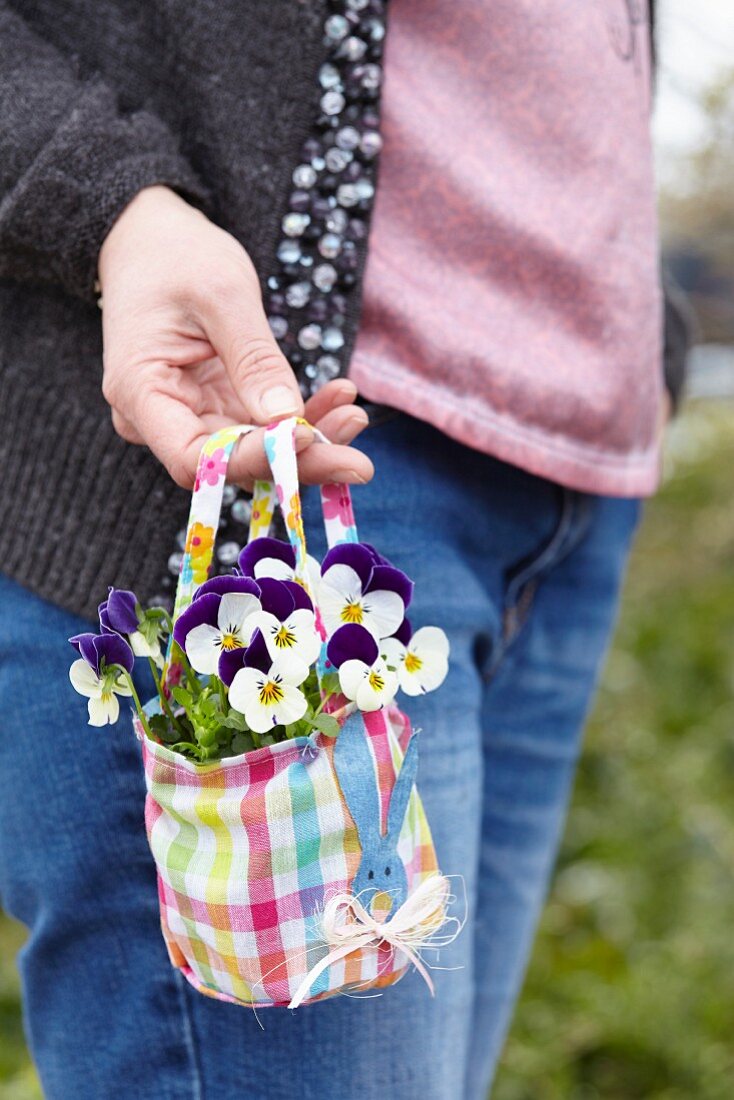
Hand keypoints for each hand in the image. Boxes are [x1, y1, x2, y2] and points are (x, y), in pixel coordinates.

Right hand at [98, 186, 372, 488]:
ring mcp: (188, 416)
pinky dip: (301, 417)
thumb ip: (254, 358)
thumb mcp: (222, 294)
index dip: (253, 459)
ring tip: (354, 416)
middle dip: (298, 462)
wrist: (153, 240)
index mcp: (140, 392)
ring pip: (253, 451)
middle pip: (231, 464)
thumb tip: (288, 418)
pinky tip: (339, 397)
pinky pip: (260, 427)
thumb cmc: (176, 255)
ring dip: (309, 442)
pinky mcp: (214, 407)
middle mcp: (157, 418)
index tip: (308, 438)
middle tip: (359, 462)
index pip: (195, 458)